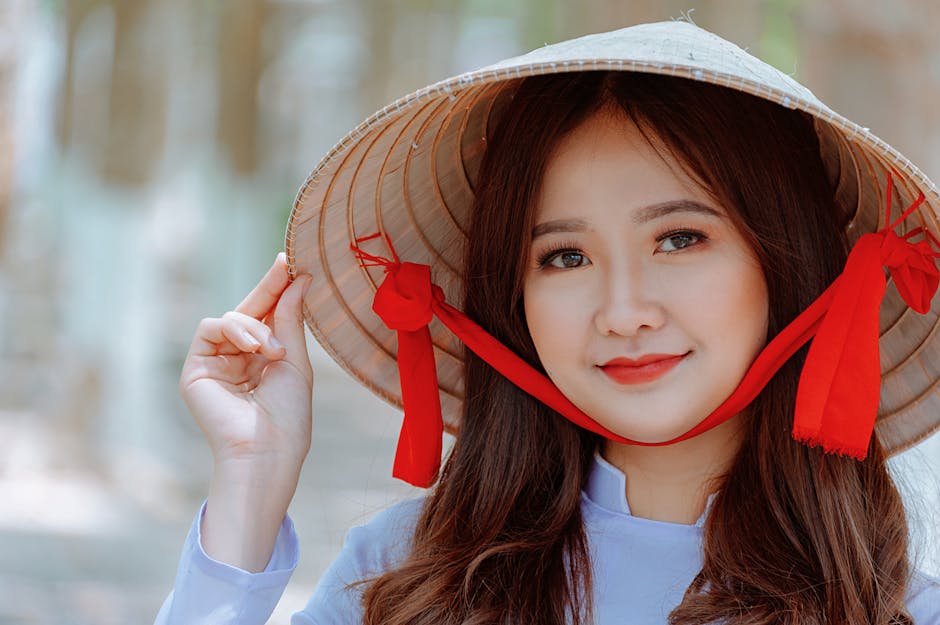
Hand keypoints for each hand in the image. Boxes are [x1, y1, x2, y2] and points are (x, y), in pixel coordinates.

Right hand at [179, 253, 312, 468]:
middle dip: (267, 288)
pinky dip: (236, 331)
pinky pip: (210, 328)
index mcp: (262, 359)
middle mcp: (237, 358)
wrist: (268, 450)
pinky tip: (255, 349)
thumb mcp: (295, 360)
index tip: (293, 264)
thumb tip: (300, 279)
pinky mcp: (195, 369)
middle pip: (248, 311)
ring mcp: (214, 363)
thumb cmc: (287, 415)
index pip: (268, 316)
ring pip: (231, 317)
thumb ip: (290, 319)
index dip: (277, 289)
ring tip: (273, 351)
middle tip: (285, 265)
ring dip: (256, 327)